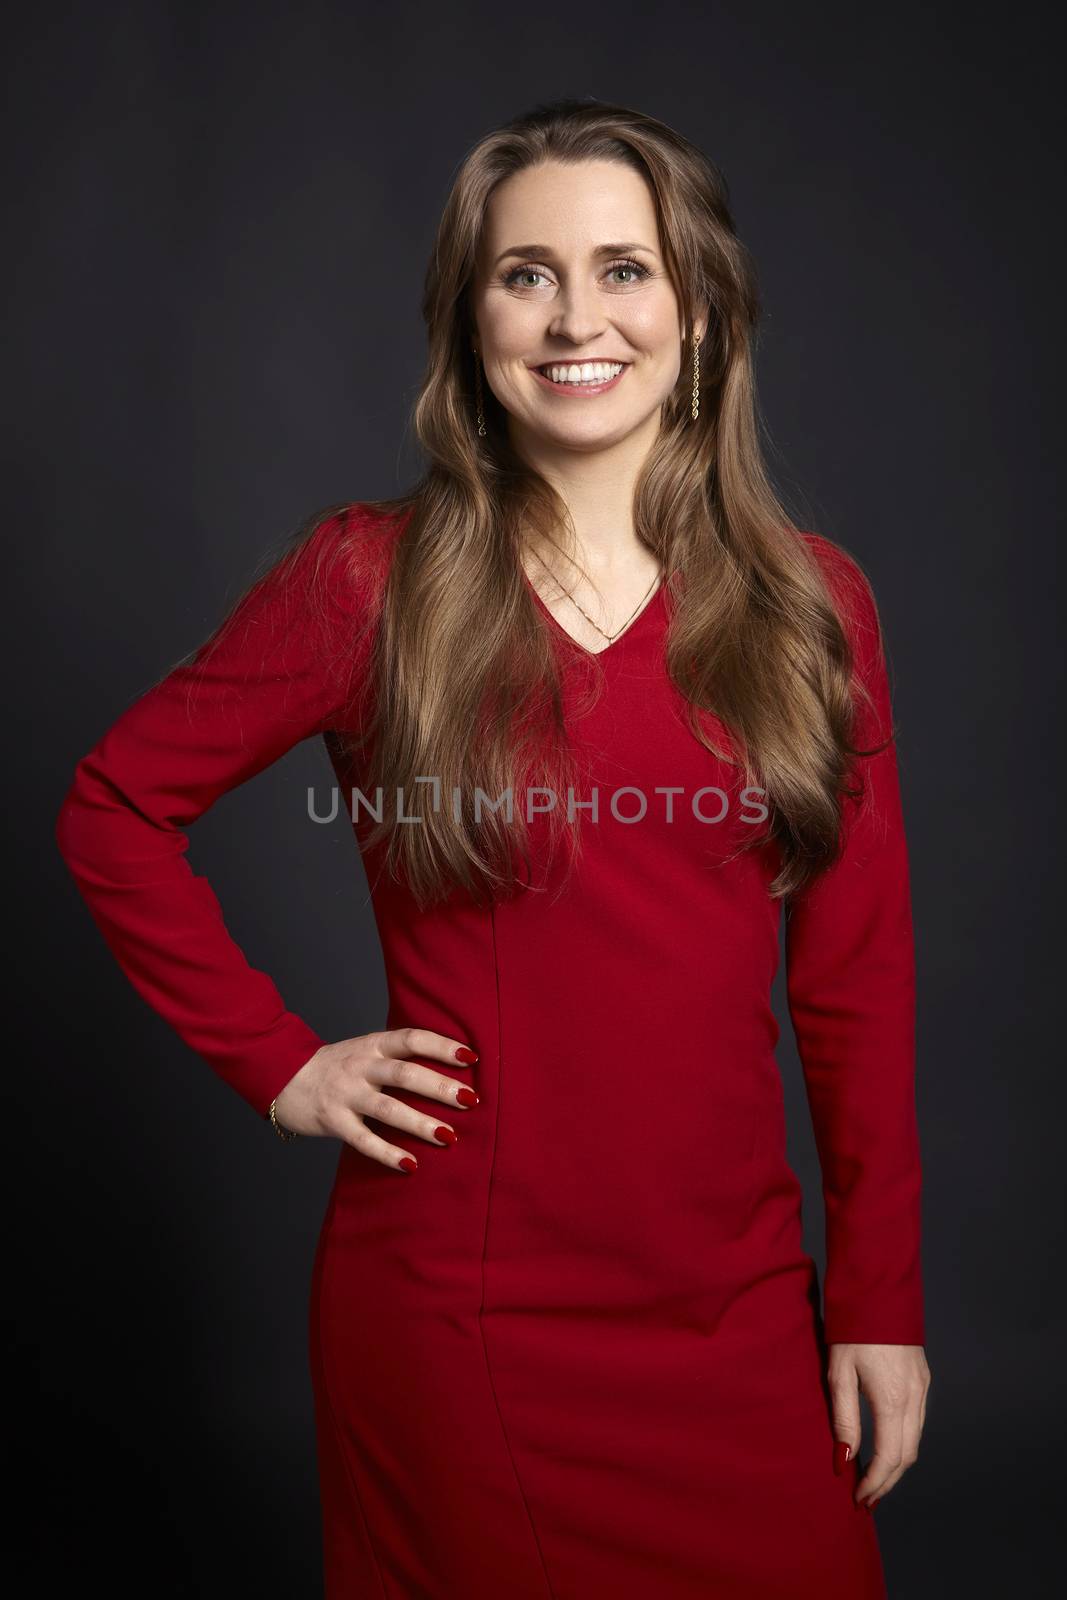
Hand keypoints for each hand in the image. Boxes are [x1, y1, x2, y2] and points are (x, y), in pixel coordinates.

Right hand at [272, 1027, 478, 1171]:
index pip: (412, 1039)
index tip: (471, 1057)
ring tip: (449, 1137)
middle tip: (470, 1100)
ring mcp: (346, 1094)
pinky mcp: (334, 1121)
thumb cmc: (338, 1066)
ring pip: (388, 1108)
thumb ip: (399, 1057)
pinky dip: (388, 1153)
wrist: (284, 1076)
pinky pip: (364, 1140)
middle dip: (440, 1087)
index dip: (442, 1046)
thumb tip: (451, 1070)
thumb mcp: (366, 1050)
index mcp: (373, 1045)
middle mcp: (361, 1066)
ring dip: (420, 1123)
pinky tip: (411, 1164)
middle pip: (405, 1073)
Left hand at [827, 1342, 930, 1508]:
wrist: (877, 1288)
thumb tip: (845, 1459)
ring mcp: (922, 1387)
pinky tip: (886, 1445)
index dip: (875, 1484)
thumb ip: (844, 1419)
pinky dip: (903, 1441)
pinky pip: (918, 1421)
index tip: (858, 1499)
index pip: (890, 1458)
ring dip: (897, 1464)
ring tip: (873, 1478)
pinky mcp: (922, 1378)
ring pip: (915, 1440)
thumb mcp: (839, 1373)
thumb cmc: (851, 1328)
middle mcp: (915, 1397)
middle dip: (887, 1481)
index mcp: (893, 1399)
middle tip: (866, 1498)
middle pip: (907, 1455)